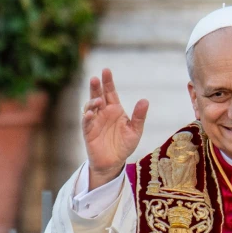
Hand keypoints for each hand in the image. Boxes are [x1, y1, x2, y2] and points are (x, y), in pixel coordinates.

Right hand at [82, 68, 148, 189]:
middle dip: (96, 87)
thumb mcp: (135, 130)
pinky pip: (86, 122)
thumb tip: (145, 100)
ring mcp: (95, 121)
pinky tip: (90, 113)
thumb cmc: (124, 145)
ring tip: (98, 100)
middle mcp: (103, 113)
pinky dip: (87, 117)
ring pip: (90, 107)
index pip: (110, 92)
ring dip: (92, 102)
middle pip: (98, 96)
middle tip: (96, 78)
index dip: (108, 82)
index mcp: (115, 110)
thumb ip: (139, 116)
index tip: (106, 71)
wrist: (114, 162)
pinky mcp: (89, 132)